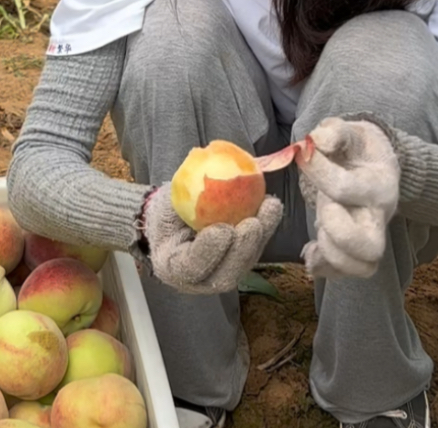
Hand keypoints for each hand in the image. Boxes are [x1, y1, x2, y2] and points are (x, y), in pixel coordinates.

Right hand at [140, 185, 282, 294]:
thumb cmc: (166, 209)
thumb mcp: (165, 201)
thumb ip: (180, 192)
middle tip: (253, 223)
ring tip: (270, 208)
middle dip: (243, 249)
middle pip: (225, 275)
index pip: (190, 267)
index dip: (208, 252)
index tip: (222, 230)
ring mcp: (220, 274)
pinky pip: (253, 251)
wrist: (172, 221)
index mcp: (170, 266)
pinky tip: (271, 207)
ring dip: (261, 237)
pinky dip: (265, 229)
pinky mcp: (237, 263)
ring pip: (244, 264)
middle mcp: (197, 280)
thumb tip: (199, 157)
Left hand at [295, 116, 400, 278]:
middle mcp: (379, 216)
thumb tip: (317, 140)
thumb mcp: (349, 131)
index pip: (345, 188)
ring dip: (331, 253)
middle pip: (370, 246)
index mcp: (379, 184)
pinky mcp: (356, 251)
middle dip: (336, 230)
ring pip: (362, 267)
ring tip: (319, 229)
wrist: (374, 164)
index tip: (304, 156)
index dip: (318, 171)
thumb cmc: (356, 148)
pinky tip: (310, 249)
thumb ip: (334, 131)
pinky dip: (323, 267)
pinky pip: (344, 274)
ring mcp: (371, 237)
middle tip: (324, 207)